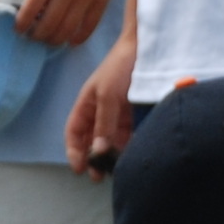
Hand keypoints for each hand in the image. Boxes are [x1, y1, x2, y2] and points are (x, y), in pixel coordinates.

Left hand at [14, 0, 123, 48]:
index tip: (18, 29)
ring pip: (67, 31)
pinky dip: (77, 38)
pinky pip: (88, 27)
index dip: (21, 25)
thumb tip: (20, 7)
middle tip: (33, 36)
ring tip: (49, 39)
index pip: (29, 11)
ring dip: (55, 40)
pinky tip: (70, 40)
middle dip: (37, 36)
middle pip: (48, 26)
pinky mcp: (101, 1)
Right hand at [65, 36, 137, 176]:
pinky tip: (134, 153)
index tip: (80, 169)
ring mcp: (119, 111)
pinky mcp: (137, 112)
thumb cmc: (121, 66)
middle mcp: (101, 109)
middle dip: (94, 157)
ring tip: (119, 168)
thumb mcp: (108, 95)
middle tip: (100, 176)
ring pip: (112, 138)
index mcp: (87, 103)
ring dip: (113, 153)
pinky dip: (130, 144)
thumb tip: (98, 151)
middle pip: (93, 138)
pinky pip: (130, 133)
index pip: (74, 132)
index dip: (74, 150)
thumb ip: (104, 124)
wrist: (149, 47)